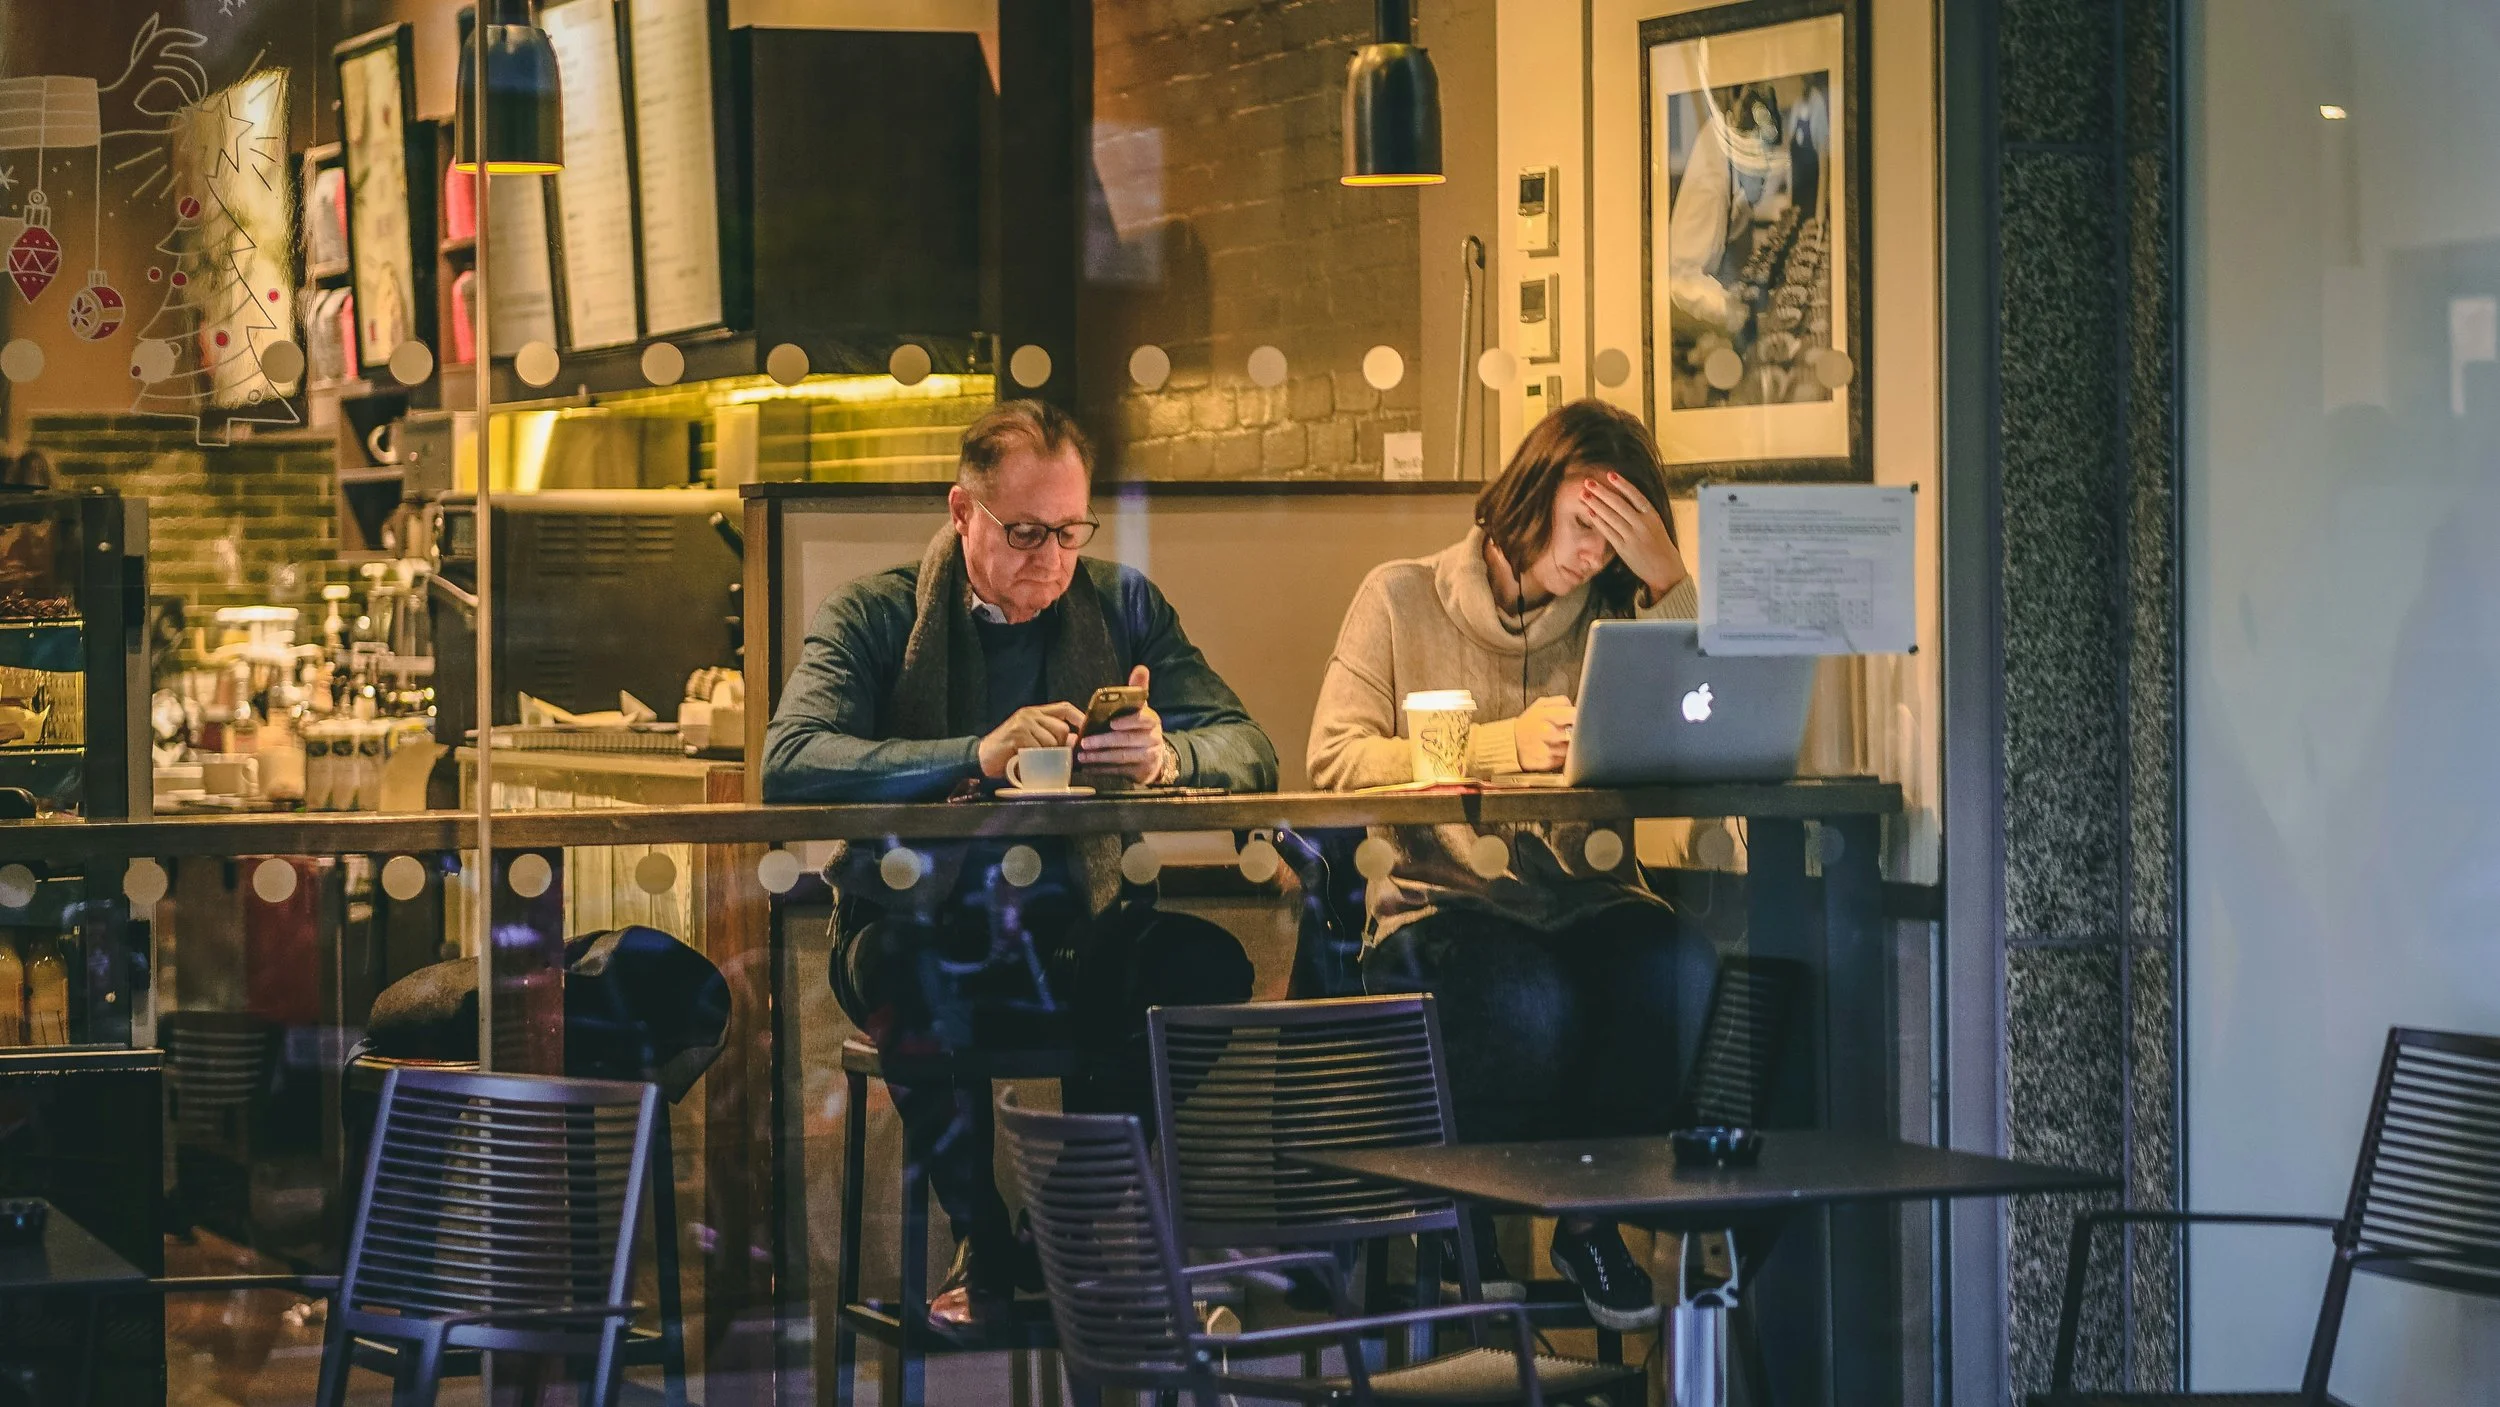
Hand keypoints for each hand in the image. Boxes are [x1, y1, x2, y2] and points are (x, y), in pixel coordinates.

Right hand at [977, 701, 1086, 779]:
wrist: (982, 758)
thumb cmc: (1009, 752)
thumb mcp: (1034, 742)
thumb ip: (1054, 739)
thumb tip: (1076, 741)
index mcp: (1036, 713)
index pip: (1064, 708)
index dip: (1079, 718)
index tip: (1088, 728)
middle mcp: (1030, 714)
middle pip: (1061, 728)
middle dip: (1060, 746)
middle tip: (1048, 756)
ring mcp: (1023, 722)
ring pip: (1052, 740)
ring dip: (1047, 755)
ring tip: (1034, 758)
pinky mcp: (1017, 733)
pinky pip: (1039, 748)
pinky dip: (1036, 758)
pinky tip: (1025, 759)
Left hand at [1078, 665, 1170, 784]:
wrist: (1155, 756)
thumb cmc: (1140, 727)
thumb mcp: (1141, 709)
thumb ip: (1138, 690)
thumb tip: (1141, 668)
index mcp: (1152, 721)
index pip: (1142, 719)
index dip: (1127, 721)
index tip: (1111, 723)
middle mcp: (1153, 739)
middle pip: (1128, 740)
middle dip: (1105, 741)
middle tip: (1085, 742)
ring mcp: (1149, 757)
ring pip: (1122, 757)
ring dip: (1100, 757)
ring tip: (1082, 756)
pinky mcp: (1141, 773)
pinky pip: (1119, 771)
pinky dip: (1102, 770)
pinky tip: (1088, 768)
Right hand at [1515, 695, 1576, 772]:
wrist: (1510, 743)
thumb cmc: (1529, 723)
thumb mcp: (1540, 705)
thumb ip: (1560, 702)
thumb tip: (1577, 707)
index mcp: (1545, 715)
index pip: (1574, 714)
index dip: (1578, 717)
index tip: (1577, 718)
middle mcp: (1545, 732)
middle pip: (1575, 733)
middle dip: (1574, 732)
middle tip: (1568, 731)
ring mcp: (1545, 749)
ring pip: (1571, 748)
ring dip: (1568, 746)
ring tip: (1558, 741)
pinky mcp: (1545, 763)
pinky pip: (1563, 760)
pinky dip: (1560, 756)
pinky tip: (1553, 751)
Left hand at [1580, 472, 1687, 603]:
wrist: (1666, 570)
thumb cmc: (1660, 546)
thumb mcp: (1656, 525)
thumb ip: (1642, 513)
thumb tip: (1623, 498)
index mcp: (1653, 516)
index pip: (1635, 496)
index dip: (1622, 484)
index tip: (1610, 474)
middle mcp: (1643, 524)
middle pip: (1619, 504)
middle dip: (1602, 492)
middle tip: (1588, 482)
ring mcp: (1633, 537)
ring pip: (1611, 516)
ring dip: (1596, 504)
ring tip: (1584, 494)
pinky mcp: (1624, 549)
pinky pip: (1608, 532)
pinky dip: (1598, 521)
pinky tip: (1590, 512)